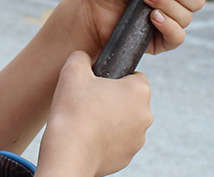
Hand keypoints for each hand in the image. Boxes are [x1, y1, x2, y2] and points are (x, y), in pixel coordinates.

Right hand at [37, 51, 150, 176]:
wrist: (68, 153)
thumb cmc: (73, 111)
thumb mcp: (73, 71)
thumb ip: (82, 57)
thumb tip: (84, 58)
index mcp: (139, 91)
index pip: (135, 77)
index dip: (116, 78)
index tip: (100, 84)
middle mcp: (146, 115)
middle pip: (131, 100)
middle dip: (115, 100)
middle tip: (91, 102)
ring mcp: (138, 138)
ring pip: (127, 122)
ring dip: (112, 120)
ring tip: (88, 121)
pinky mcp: (128, 156)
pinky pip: (120, 142)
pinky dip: (108, 139)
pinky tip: (90, 137)